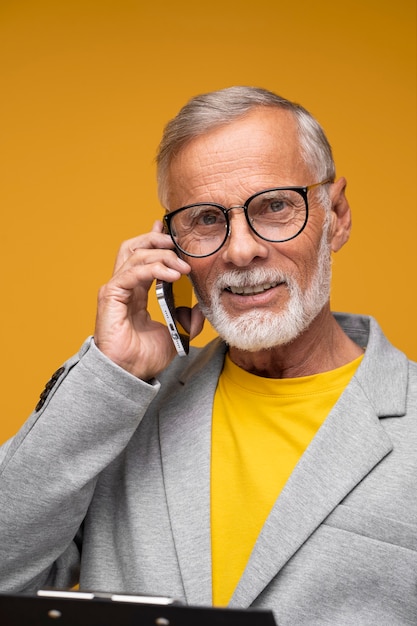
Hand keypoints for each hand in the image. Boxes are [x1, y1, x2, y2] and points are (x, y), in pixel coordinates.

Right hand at [94, 221, 202, 379]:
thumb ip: (188, 319)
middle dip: (157, 240)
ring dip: (162, 255)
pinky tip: (173, 275)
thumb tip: (200, 308)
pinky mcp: (111, 295)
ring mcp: (115, 289)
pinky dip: (154, 269)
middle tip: (178, 243)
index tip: (172, 233)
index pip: (143, 257)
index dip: (156, 241)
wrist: (130, 374)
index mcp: (136, 292)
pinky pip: (133, 272)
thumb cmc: (144, 357)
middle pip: (135, 247)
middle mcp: (124, 286)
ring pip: (136, 255)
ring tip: (182, 266)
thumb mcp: (177, 334)